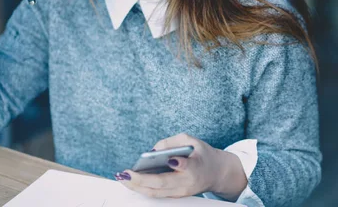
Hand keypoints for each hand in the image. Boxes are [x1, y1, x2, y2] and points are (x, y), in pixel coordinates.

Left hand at [115, 133, 247, 200]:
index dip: (179, 164)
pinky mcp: (175, 196)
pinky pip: (156, 193)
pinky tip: (130, 181)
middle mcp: (187, 183)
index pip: (187, 167)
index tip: (171, 159)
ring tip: (121, 178)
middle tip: (125, 174)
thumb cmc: (201, 154)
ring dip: (136, 187)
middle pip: (162, 184)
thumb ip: (172, 141)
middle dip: (141, 180)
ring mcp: (180, 192)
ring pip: (156, 193)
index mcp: (195, 167)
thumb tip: (153, 150)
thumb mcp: (191, 140)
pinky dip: (142, 188)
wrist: (215, 173)